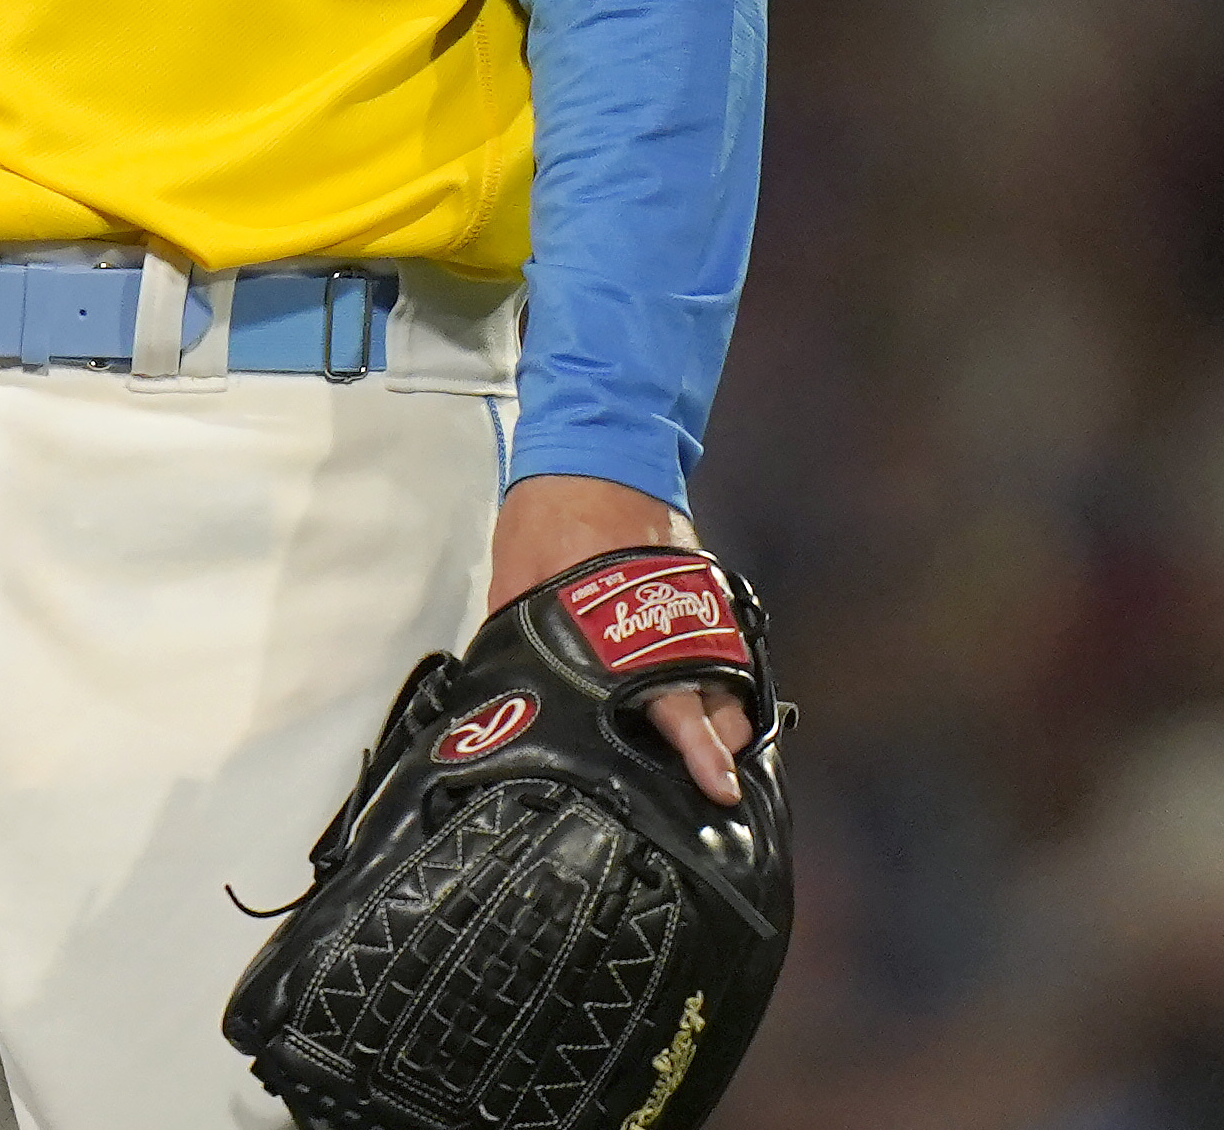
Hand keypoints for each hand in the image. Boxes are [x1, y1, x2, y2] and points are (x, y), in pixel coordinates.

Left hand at [488, 475, 753, 808]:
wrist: (594, 442)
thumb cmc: (549, 512)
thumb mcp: (519, 579)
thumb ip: (520, 635)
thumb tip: (501, 687)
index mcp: (623, 622)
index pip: (669, 697)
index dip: (695, 745)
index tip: (715, 782)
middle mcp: (670, 613)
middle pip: (711, 690)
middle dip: (718, 736)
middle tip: (716, 776)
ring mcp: (690, 594)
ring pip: (722, 665)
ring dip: (722, 706)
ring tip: (719, 743)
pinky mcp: (694, 578)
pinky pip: (716, 635)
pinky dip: (716, 667)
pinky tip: (707, 691)